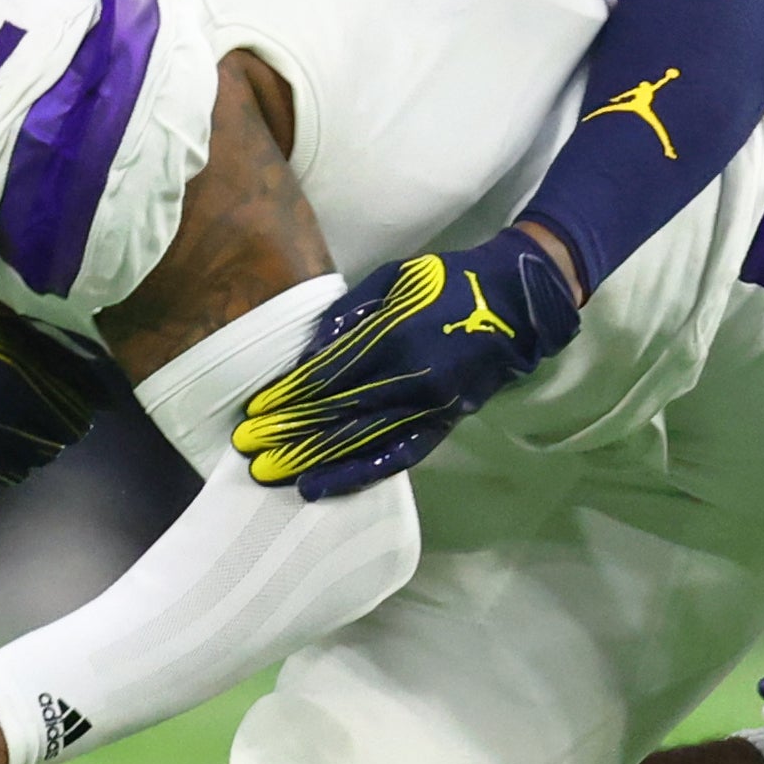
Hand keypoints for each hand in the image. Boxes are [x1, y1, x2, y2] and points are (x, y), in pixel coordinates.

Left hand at [229, 228, 582, 500]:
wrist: (515, 305)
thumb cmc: (448, 282)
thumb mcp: (395, 278)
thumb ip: (350, 315)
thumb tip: (309, 354)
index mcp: (397, 336)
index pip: (329, 376)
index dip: (288, 396)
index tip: (255, 411)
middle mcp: (411, 379)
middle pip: (338, 414)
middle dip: (288, 433)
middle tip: (248, 449)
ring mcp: (428, 407)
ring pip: (362, 442)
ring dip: (313, 460)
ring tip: (272, 475)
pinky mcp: (441, 424)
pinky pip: (395, 457)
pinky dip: (357, 474)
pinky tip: (324, 486)